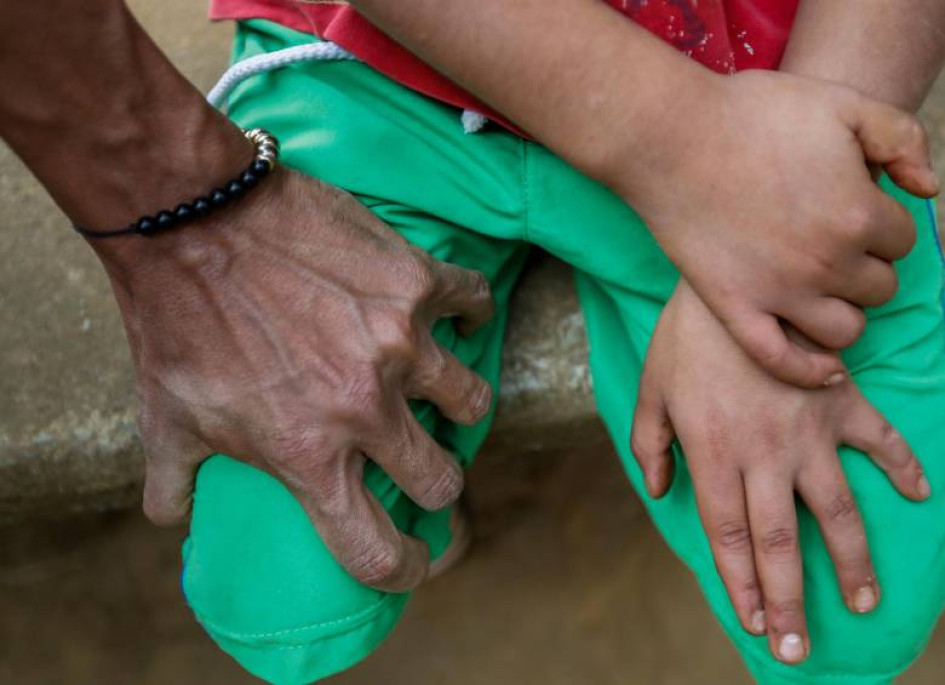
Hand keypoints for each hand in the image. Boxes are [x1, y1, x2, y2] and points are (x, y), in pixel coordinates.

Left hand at [93, 168, 494, 591]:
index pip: (376, 550)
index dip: (404, 567)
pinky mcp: (416, 281)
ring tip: (438, 385)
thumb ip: (175, 481)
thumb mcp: (165, 417)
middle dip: (435, 479)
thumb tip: (172, 519)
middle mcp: (365, 408)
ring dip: (459, 402)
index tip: (413, 557)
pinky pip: (474, 304)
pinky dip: (470, 312)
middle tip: (422, 458)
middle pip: (442, 480)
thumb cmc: (175, 320)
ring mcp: (400, 343)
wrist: (192, 217)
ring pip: (473, 400)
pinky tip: (454, 313)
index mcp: (307, 455)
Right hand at [614, 70, 938, 387]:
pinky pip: (780, 359)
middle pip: (880, 287)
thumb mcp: (842, 102)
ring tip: (824, 290)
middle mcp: (827, 262)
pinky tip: (825, 370)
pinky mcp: (735, 306)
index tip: (853, 207)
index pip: (903, 240)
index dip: (882, 222)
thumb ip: (901, 137)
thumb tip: (928, 187)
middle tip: (834, 243)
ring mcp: (779, 292)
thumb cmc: (752, 114)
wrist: (670, 138)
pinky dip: (809, 371)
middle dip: (866, 266)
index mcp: (859, 214)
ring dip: (845, 313)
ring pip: (845, 331)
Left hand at [630, 280, 929, 663]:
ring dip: (851, 561)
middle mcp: (765, 454)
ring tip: (863, 601)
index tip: (756, 624)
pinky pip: (879, 439)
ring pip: (835, 510)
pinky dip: (903, 465)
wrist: (730, 278)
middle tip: (798, 648)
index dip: (741, 585)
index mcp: (715, 454)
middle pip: (778, 542)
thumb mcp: (651, 388)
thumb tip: (658, 491)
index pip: (729, 537)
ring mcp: (809, 430)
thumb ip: (649, 443)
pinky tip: (920, 494)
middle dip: (788, 600)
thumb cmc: (685, 337)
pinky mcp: (841, 401)